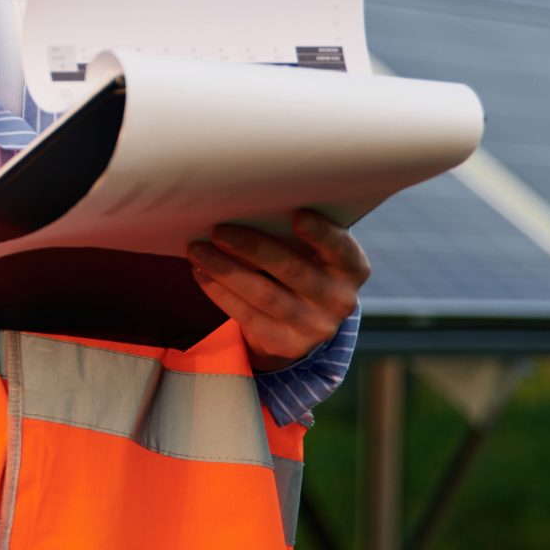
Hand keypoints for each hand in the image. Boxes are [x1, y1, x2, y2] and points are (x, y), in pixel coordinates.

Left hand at [186, 210, 368, 366]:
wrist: (303, 319)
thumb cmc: (301, 261)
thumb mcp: (310, 248)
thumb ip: (292, 231)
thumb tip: (243, 204)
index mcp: (352, 267)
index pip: (340, 248)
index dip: (321, 233)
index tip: (298, 215)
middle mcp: (339, 300)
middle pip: (293, 270)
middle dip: (253, 249)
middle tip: (219, 231)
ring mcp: (315, 327)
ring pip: (264, 296)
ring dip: (226, 271)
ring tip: (197, 250)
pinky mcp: (287, 345)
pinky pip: (248, 317)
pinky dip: (220, 293)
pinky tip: (201, 273)